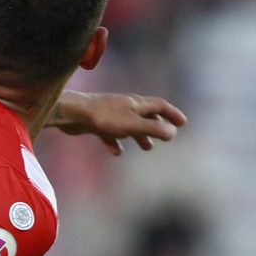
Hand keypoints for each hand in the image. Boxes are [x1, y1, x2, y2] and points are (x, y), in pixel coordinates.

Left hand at [53, 92, 186, 155]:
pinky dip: (117, 142)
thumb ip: (153, 128)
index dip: (172, 114)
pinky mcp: (97, 122)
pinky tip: (117, 152)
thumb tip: (173, 132)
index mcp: (136, 103)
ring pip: (130, 124)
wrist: (72, 113)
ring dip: (140, 135)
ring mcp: (110, 113)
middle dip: (158, 125)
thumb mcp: (133, 125)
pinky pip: (111, 133)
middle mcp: (124, 105)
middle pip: (146, 114)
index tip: (183, 123)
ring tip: (147, 148)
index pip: (160, 105)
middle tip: (167, 137)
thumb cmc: (104, 117)